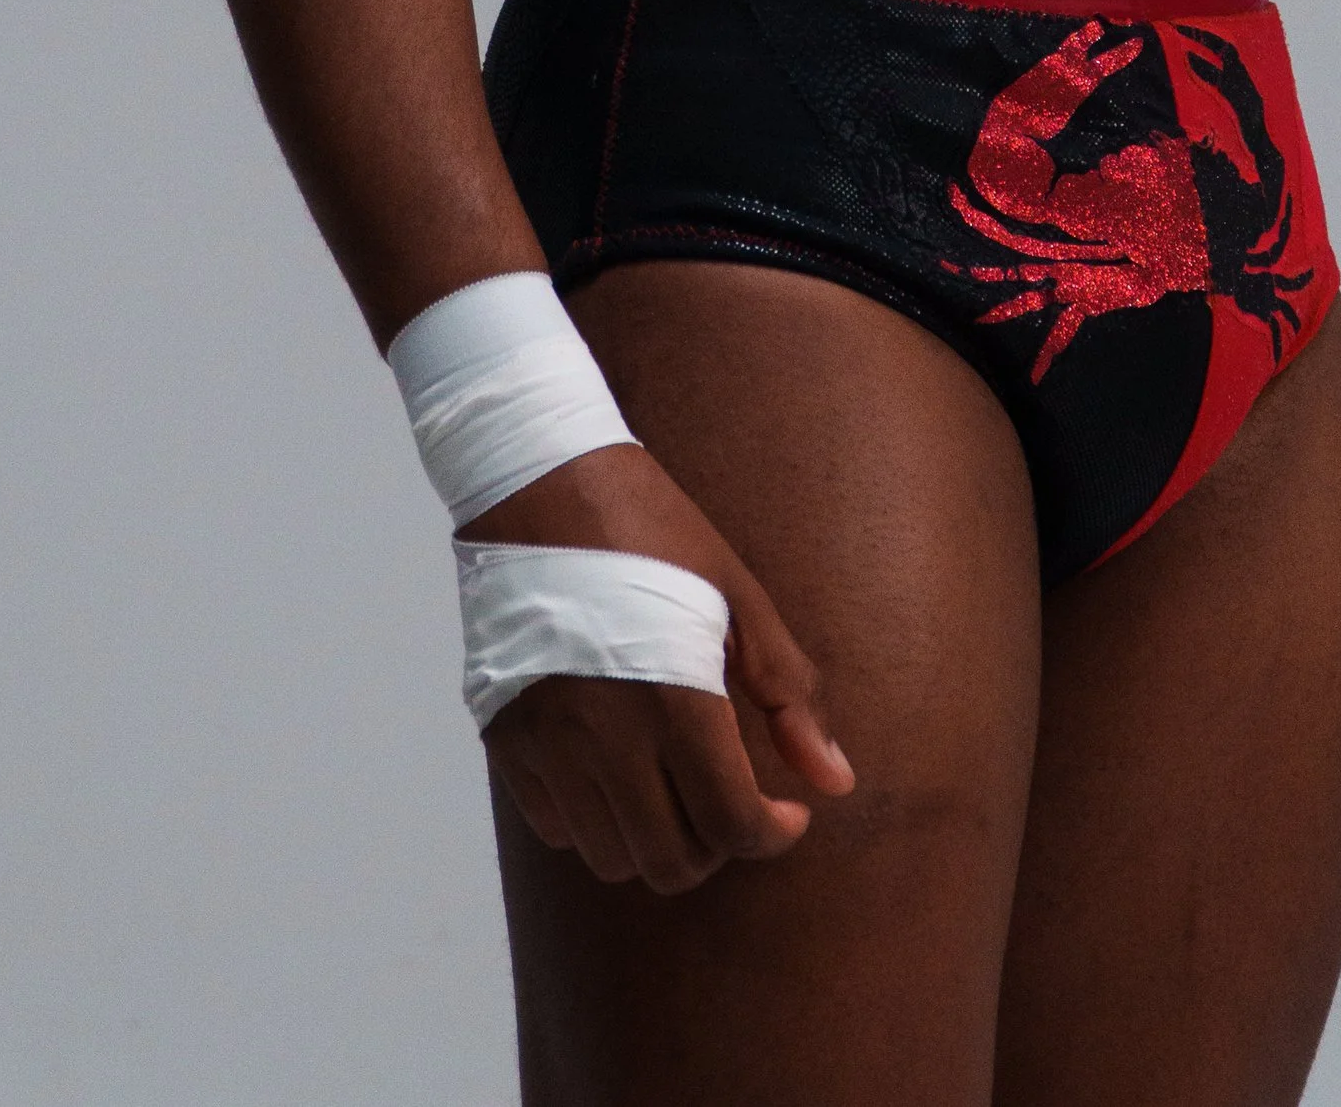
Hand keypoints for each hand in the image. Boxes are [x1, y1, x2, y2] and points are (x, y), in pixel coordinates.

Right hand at [463, 443, 854, 895]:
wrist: (538, 477)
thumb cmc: (649, 527)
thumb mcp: (736, 594)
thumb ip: (788, 695)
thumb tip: (836, 782)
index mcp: (673, 697)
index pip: (731, 827)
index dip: (773, 834)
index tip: (787, 810)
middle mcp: (605, 736)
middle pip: (672, 863)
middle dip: (717, 844)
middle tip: (730, 796)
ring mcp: (547, 743)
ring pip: (611, 858)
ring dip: (655, 839)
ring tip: (674, 783)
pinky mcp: (505, 739)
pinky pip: (555, 828)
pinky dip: (595, 819)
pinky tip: (617, 767)